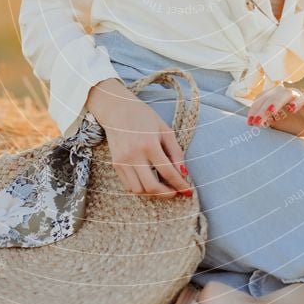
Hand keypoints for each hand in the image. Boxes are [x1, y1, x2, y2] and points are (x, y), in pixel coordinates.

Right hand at [86, 78, 193, 198]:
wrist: (117, 109)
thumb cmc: (144, 117)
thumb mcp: (165, 129)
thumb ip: (175, 152)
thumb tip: (183, 173)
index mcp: (149, 144)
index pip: (167, 172)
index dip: (180, 184)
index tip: (188, 191)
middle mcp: (134, 155)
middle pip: (152, 186)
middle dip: (167, 194)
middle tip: (176, 192)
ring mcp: (123, 161)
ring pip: (139, 190)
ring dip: (153, 193)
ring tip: (163, 188)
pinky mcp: (115, 164)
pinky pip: (129, 185)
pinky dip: (141, 189)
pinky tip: (149, 182)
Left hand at [246, 84, 303, 137]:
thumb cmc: (294, 123)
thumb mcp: (278, 125)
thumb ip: (267, 121)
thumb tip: (253, 122)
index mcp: (274, 97)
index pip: (261, 99)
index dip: (254, 110)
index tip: (250, 123)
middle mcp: (284, 93)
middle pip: (270, 97)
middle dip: (261, 109)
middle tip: (256, 122)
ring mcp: (297, 95)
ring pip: (284, 94)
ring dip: (275, 102)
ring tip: (269, 112)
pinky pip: (303, 97)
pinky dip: (297, 102)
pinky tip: (291, 109)